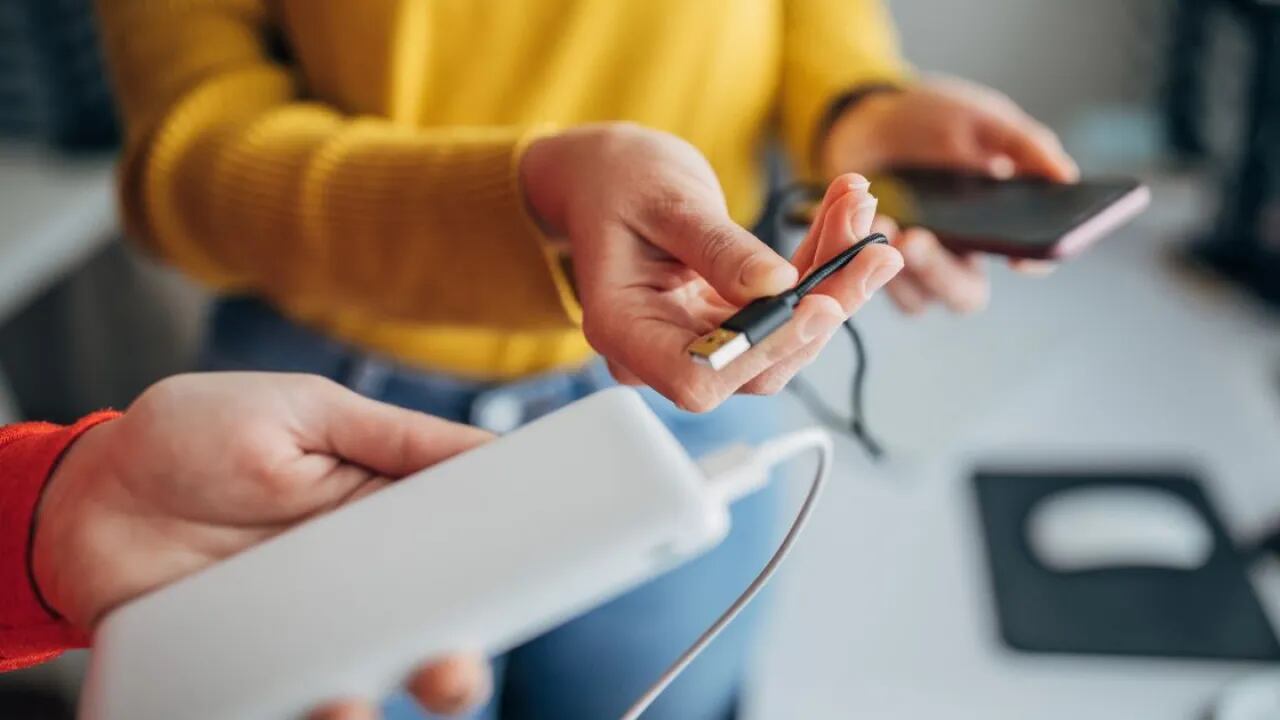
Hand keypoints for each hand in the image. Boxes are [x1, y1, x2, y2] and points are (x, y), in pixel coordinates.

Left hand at [32, 372, 493, 717]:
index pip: (460, 560)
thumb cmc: (194, 435)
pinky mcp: (241, 671)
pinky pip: (279, 709)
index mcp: (381, 522)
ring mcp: (296, 634)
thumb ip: (393, 436)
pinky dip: (298, 717)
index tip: (528, 586)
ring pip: (358, 690)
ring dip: (366, 707)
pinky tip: (297, 706)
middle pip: (424, 643)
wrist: (84, 495)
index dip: (501, 579)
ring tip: (347, 703)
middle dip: (451, 668)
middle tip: (448, 667)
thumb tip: (489, 448)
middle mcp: (351, 586)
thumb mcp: (304, 412)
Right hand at [521, 123, 901, 410]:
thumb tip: (778, 286)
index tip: (817, 304)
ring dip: (834, 280)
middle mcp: (659, 351)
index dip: (764, 352)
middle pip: (758, 364)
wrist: (604, 175)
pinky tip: (846, 219)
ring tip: (862, 215)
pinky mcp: (726, 323)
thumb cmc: (616, 181)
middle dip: (823, 305)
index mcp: (622, 330)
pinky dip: (821, 265)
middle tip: (872, 248)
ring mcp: (696, 341)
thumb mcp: (666, 201)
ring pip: (783, 338)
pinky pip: (784, 310)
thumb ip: (718, 248)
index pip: (700, 377)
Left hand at [822, 78, 1073, 314]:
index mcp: (1002, 225)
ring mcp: (914, 267)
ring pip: (914, 297)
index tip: (1018, 257)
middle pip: (964, 293)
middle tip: (916, 239)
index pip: (1032, 258)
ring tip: (878, 220)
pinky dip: (856, 254)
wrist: (867, 115)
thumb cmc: (933, 121)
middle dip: (938, 270)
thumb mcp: (982, 121)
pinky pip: (866, 283)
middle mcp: (962, 257)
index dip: (1033, 262)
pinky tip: (855, 220)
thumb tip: (1064, 174)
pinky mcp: (870, 267)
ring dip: (890, 264)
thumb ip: (1022, 144)